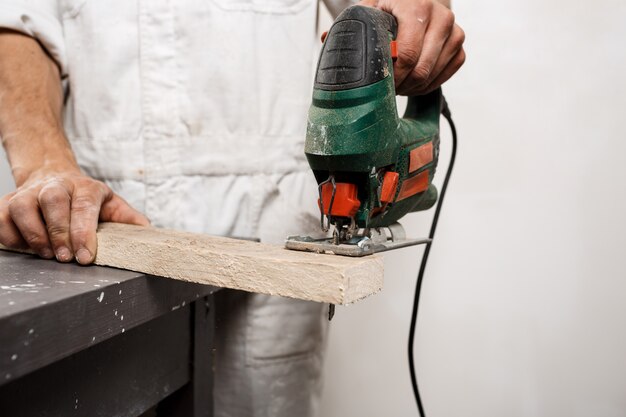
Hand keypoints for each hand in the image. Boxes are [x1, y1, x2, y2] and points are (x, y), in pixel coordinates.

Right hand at [0, 168, 148, 263]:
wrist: (53, 176)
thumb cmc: (86, 198)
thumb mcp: (111, 205)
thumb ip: (129, 219)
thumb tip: (147, 233)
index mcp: (85, 187)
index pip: (84, 206)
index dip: (84, 232)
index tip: (85, 256)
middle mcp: (55, 186)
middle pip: (53, 202)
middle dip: (59, 233)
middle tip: (65, 258)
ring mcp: (29, 193)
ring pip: (22, 207)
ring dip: (33, 234)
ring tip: (46, 254)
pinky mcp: (7, 202)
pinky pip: (0, 218)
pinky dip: (9, 235)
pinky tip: (25, 247)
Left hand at [359, 0, 465, 94]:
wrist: (414, 2)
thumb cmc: (389, 9)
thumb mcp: (372, 11)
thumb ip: (362, 27)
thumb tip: (341, 46)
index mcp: (418, 7)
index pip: (408, 53)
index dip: (394, 75)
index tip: (381, 84)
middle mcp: (442, 18)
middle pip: (421, 68)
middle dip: (402, 85)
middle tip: (388, 89)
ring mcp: (454, 32)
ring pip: (432, 75)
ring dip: (413, 87)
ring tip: (398, 85)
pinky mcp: (459, 45)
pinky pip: (445, 76)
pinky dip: (427, 85)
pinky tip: (413, 83)